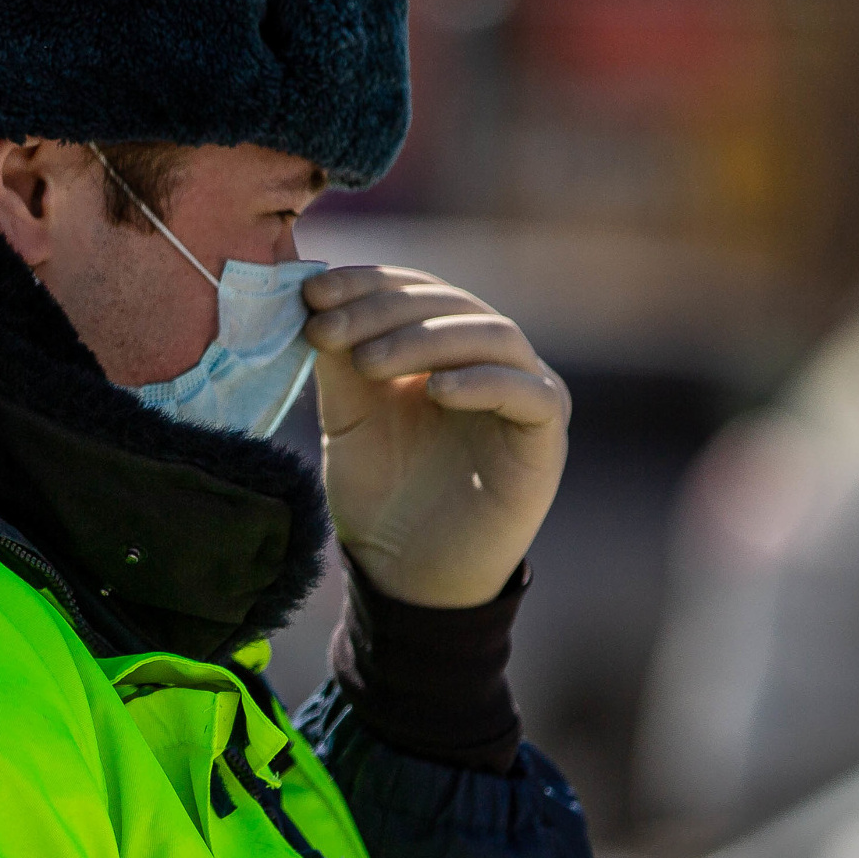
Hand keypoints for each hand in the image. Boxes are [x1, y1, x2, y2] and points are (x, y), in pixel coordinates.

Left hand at [301, 264, 569, 608]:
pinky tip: (436, 391)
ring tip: (367, 362)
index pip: (414, 290)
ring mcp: (524, 393)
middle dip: (384, 311)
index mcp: (443, 347)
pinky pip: (528, 393)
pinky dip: (484, 382)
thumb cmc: (380, 494)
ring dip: (425, 339)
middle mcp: (489, 360)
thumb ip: (341, 360)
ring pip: (493, 336)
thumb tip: (316, 295)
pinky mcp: (546, 437)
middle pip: (450, 305)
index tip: (312, 291)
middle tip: (329, 329)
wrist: (406, 575)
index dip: (366, 282)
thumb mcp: (349, 416)